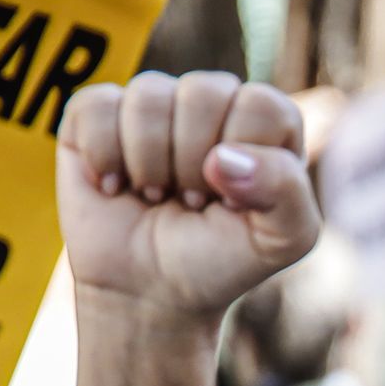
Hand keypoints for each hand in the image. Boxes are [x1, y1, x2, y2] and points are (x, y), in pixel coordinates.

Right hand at [56, 71, 319, 324]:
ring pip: (148, 96)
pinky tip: (114, 186)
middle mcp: (212, 101)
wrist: (147, 292)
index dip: (244, 161)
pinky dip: (103, 158)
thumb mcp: (282, 240)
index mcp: (266, 122)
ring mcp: (154, 102)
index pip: (261, 105)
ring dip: (148, 164)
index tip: (232, 202)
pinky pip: (96, 106)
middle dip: (192, 163)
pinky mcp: (98, 111)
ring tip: (154, 195)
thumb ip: (287, 192)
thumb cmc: (220, 260)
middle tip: (191, 201)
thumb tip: (222, 157)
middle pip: (203, 93)